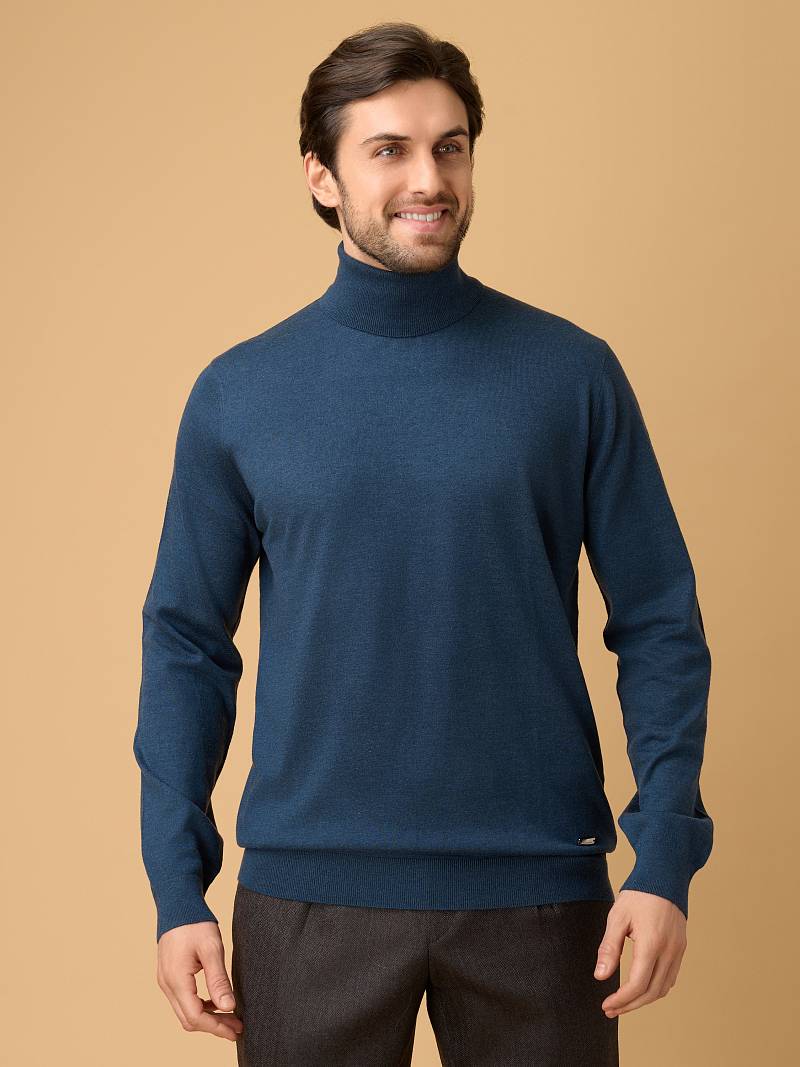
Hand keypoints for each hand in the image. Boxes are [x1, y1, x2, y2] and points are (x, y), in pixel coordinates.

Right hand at [156, 921, 243, 1040]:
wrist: (177, 905)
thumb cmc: (195, 923)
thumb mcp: (212, 949)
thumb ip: (219, 980)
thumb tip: (229, 1007)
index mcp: (176, 979)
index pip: (195, 1016)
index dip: (216, 1027)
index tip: (236, 1030)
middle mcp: (167, 985)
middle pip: (189, 1019)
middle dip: (214, 1026)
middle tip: (237, 1028)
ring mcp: (165, 981)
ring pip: (185, 1012)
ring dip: (207, 1018)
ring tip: (231, 1017)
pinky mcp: (168, 977)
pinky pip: (182, 1001)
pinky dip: (200, 1006)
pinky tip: (216, 1002)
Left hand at [593, 890, 687, 1017]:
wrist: (665, 876)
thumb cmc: (639, 894)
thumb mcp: (617, 917)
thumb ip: (609, 947)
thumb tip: (600, 976)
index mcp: (652, 944)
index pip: (637, 984)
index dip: (621, 999)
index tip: (606, 1005)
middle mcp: (669, 951)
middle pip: (651, 992)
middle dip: (630, 1005)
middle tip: (611, 1009)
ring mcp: (678, 950)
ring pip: (663, 988)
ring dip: (643, 1000)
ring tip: (624, 1002)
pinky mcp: (681, 948)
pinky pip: (670, 977)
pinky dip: (656, 988)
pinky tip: (641, 987)